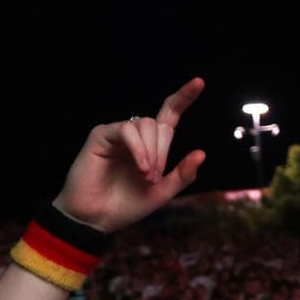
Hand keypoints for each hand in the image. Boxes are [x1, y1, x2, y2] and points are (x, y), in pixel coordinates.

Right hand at [54, 78, 206, 233]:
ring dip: (151, 153)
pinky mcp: (101, 134)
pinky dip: (138, 148)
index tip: (200, 82)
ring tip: (145, 176)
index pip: (169, 115)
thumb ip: (182, 175)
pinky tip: (140, 167)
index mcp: (152, 146)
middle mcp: (135, 136)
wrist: (97, 218)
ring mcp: (118, 133)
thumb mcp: (162, 192)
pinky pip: (127, 129)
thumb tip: (202, 153)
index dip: (184, 98)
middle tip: (152, 178)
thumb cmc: (127, 205)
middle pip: (159, 125)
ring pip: (145, 124)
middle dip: (162, 153)